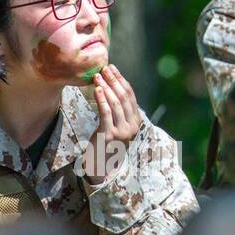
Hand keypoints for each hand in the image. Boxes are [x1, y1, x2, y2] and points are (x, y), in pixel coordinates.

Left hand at [85, 63, 141, 183]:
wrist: (103, 165)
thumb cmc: (108, 142)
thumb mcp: (118, 125)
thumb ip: (119, 110)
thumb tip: (112, 85)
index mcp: (137, 122)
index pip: (130, 96)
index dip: (121, 80)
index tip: (112, 68)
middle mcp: (133, 126)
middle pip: (124, 98)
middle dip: (114, 81)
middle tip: (105, 68)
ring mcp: (123, 131)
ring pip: (115, 104)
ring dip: (106, 87)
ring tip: (98, 76)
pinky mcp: (110, 135)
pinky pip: (106, 113)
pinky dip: (102, 99)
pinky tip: (97, 89)